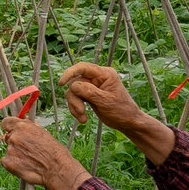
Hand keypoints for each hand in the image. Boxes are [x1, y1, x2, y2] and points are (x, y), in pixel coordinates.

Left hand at [0, 117, 90, 189]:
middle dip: (15, 142)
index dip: (9, 127)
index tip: (12, 131)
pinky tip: (23, 165)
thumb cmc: (54, 151)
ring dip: (15, 153)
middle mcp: (15, 137)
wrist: (57, 168)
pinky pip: (5, 161)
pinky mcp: (8, 163)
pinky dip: (11, 163)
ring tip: (29, 159)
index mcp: (23, 127)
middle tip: (27, 149)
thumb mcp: (43, 133)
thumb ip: (30, 127)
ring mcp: (10, 150)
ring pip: (9, 150)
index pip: (6, 122)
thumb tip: (24, 120)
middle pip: (8, 137)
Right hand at [58, 60, 175, 165]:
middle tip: (81, 111)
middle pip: (75, 82)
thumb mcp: (106, 101)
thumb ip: (89, 92)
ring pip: (73, 92)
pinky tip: (83, 118)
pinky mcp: (88, 95)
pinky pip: (75, 99)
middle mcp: (97, 78)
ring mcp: (92, 87)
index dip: (70, 72)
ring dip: (75, 106)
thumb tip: (73, 85)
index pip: (83, 67)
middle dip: (75, 98)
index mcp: (105, 74)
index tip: (61, 83)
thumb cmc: (122, 110)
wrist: (127, 122)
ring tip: (82, 117)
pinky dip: (76, 109)